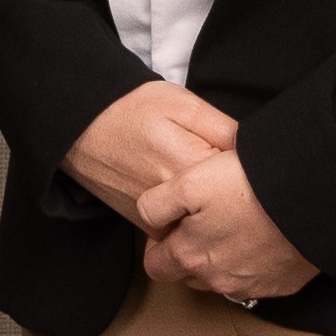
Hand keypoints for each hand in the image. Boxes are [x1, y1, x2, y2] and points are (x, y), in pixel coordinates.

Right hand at [62, 79, 238, 215]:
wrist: (79, 128)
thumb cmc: (131, 109)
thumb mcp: (184, 104)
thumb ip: (225, 129)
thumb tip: (257, 152)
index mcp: (191, 169)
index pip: (245, 185)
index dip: (250, 173)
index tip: (246, 164)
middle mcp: (176, 204)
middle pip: (226, 211)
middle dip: (236, 196)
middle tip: (226, 173)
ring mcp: (158, 221)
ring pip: (203, 226)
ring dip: (213, 212)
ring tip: (207, 186)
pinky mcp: (145, 227)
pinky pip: (180, 231)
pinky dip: (189, 220)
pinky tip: (188, 199)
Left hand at [133, 145, 318, 305]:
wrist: (314, 197)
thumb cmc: (250, 186)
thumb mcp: (188, 182)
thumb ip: (156, 206)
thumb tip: (148, 221)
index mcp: (190, 257)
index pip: (156, 267)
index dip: (157, 245)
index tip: (171, 225)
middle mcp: (218, 280)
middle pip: (189, 275)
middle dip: (189, 252)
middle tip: (204, 220)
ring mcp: (252, 286)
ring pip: (222, 279)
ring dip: (221, 259)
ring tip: (235, 225)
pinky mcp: (281, 284)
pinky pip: (256, 280)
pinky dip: (253, 263)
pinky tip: (262, 237)